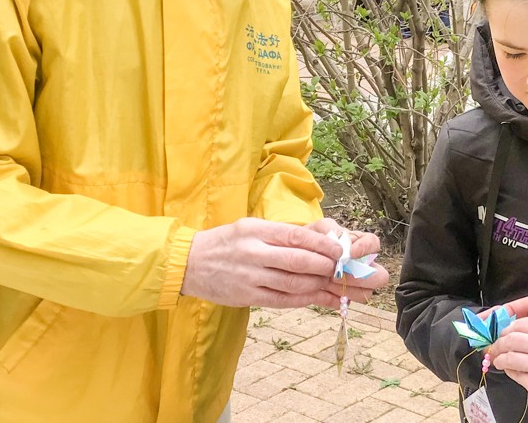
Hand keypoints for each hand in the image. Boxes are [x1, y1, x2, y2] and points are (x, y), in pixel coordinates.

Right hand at [181, 217, 343, 307]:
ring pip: (292, 283)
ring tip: (330, 282)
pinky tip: (314, 297)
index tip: (338, 250)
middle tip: (339, 268)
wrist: (188, 262)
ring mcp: (249, 277)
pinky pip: (280, 300)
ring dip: (316, 284)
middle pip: (298, 261)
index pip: (296, 236)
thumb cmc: (226, 242)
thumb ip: (279, 234)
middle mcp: (253, 253)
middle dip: (324, 266)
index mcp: (256, 231)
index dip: (321, 245)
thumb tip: (316, 242)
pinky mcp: (246, 296)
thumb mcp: (250, 227)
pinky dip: (301, 300)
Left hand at [306, 218, 389, 303]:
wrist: (299, 256)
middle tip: (338, 274)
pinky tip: (323, 291)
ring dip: (347, 289)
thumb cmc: (313, 240)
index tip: (351, 253)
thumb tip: (341, 242)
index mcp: (359, 244)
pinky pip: (346, 304)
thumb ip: (330, 229)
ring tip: (328, 282)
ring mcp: (355, 284)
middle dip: (361, 277)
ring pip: (366, 294)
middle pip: (380, 276)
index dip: (366, 249)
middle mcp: (363, 265)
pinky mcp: (342, 297)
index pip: (374, 244)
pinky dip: (334, 299)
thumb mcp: (319, 228)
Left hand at [487, 317, 527, 422]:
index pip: (519, 323)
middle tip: (496, 348)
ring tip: (500, 360)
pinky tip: (513, 372)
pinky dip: (510, 373)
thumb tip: (513, 334)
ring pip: (508, 357)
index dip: (506, 329)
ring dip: (500, 359)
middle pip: (510, 338)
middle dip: (499, 344)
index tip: (502, 334)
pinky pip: (515, 375)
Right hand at [489, 293, 527, 364]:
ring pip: (515, 341)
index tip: (478, 324)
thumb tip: (510, 330)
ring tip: (492, 356)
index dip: (492, 316)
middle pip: (508, 326)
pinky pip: (526, 353)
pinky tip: (509, 364)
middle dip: (494, 335)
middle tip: (482, 345)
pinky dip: (517, 357)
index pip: (509, 310)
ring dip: (503, 348)